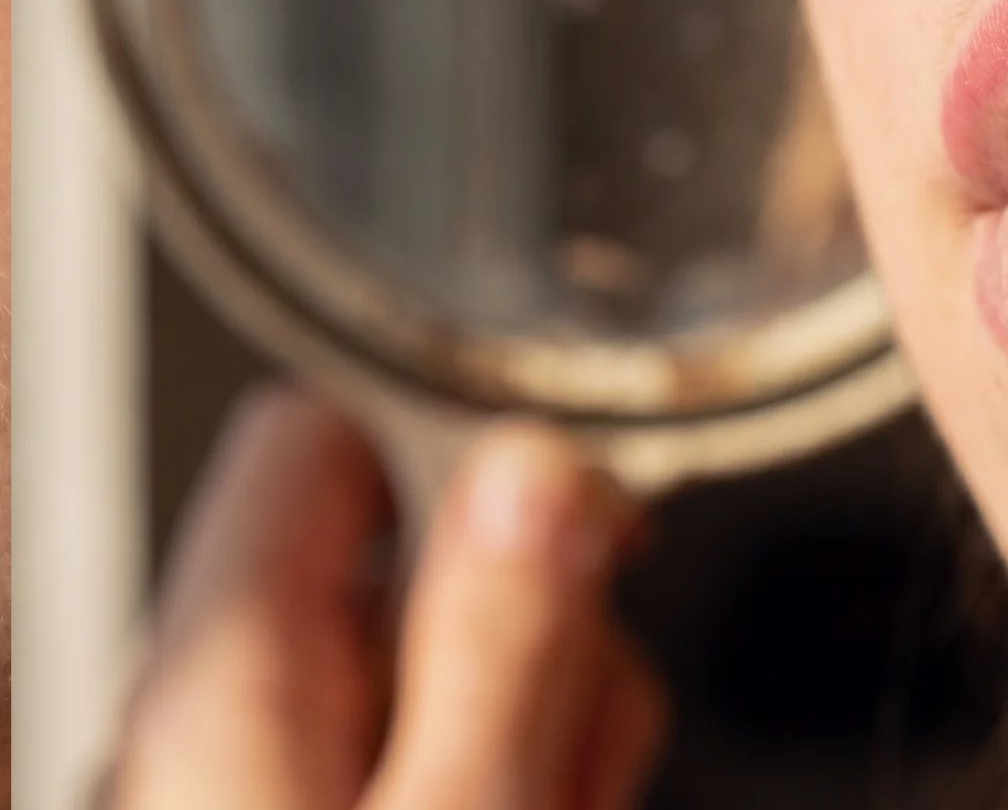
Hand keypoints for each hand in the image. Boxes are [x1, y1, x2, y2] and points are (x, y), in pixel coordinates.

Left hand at [105, 388, 667, 809]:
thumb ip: (498, 643)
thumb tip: (539, 472)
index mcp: (229, 676)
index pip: (320, 431)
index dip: (462, 431)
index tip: (581, 497)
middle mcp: (229, 705)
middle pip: (418, 545)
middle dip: (546, 619)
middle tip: (576, 734)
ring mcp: (279, 764)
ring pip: (456, 638)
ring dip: (554, 707)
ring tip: (558, 801)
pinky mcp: (328, 799)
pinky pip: (451, 723)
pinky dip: (526, 757)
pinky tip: (544, 806)